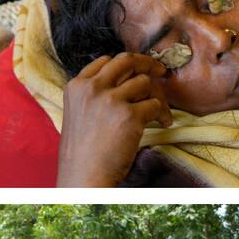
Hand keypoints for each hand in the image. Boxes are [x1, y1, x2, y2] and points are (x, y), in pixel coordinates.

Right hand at [56, 53, 172, 186]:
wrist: (83, 178)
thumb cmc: (81, 155)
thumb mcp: (76, 115)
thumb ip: (93, 97)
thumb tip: (122, 85)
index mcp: (76, 87)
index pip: (104, 60)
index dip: (124, 64)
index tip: (135, 71)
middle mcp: (92, 88)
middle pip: (126, 61)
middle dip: (147, 63)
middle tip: (160, 71)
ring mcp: (110, 100)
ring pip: (144, 82)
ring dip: (156, 96)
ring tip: (158, 113)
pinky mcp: (129, 116)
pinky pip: (155, 105)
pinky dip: (162, 115)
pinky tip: (162, 124)